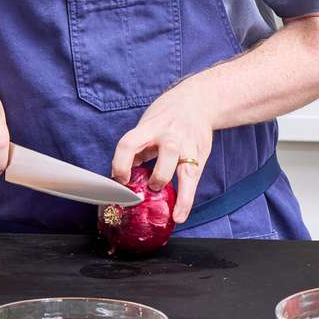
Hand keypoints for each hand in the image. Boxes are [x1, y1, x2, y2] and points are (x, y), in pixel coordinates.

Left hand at [111, 86, 213, 224]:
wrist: (198, 102)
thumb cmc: (167, 117)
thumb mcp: (147, 125)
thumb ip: (137, 147)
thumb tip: (119, 174)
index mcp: (150, 128)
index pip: (129, 144)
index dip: (120, 164)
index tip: (119, 180)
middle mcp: (170, 136)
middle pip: (166, 153)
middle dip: (155, 176)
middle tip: (145, 187)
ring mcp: (187, 146)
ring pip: (184, 168)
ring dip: (171, 186)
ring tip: (159, 193)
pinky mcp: (198, 156)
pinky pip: (192, 182)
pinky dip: (185, 202)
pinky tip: (179, 216)